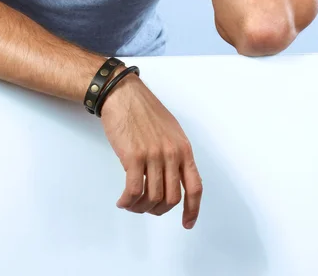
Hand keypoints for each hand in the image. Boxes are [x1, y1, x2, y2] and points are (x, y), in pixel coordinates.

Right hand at [100, 72, 202, 229]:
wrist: (123, 95)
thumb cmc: (144, 110)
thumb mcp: (170, 131)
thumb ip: (175, 154)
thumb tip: (173, 178)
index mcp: (183, 148)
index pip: (195, 187)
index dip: (193, 209)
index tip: (187, 223)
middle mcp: (172, 153)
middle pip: (171, 198)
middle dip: (158, 210)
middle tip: (147, 209)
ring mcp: (153, 155)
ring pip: (152, 198)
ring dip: (140, 207)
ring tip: (131, 204)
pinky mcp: (133, 156)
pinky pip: (134, 190)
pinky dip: (128, 202)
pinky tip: (123, 201)